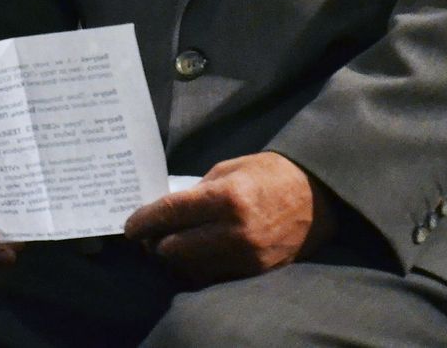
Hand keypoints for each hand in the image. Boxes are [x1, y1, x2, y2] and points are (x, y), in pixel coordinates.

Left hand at [122, 152, 336, 286]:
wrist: (317, 197)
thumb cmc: (269, 174)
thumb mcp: (229, 169)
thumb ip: (196, 192)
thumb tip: (166, 212)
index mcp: (227, 198)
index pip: (171, 214)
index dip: (144, 221)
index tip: (129, 226)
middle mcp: (235, 231)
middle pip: (175, 248)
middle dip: (155, 243)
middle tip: (146, 235)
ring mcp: (247, 256)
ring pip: (191, 268)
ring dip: (173, 259)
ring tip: (166, 245)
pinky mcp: (256, 272)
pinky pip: (213, 277)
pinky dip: (196, 268)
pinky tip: (191, 256)